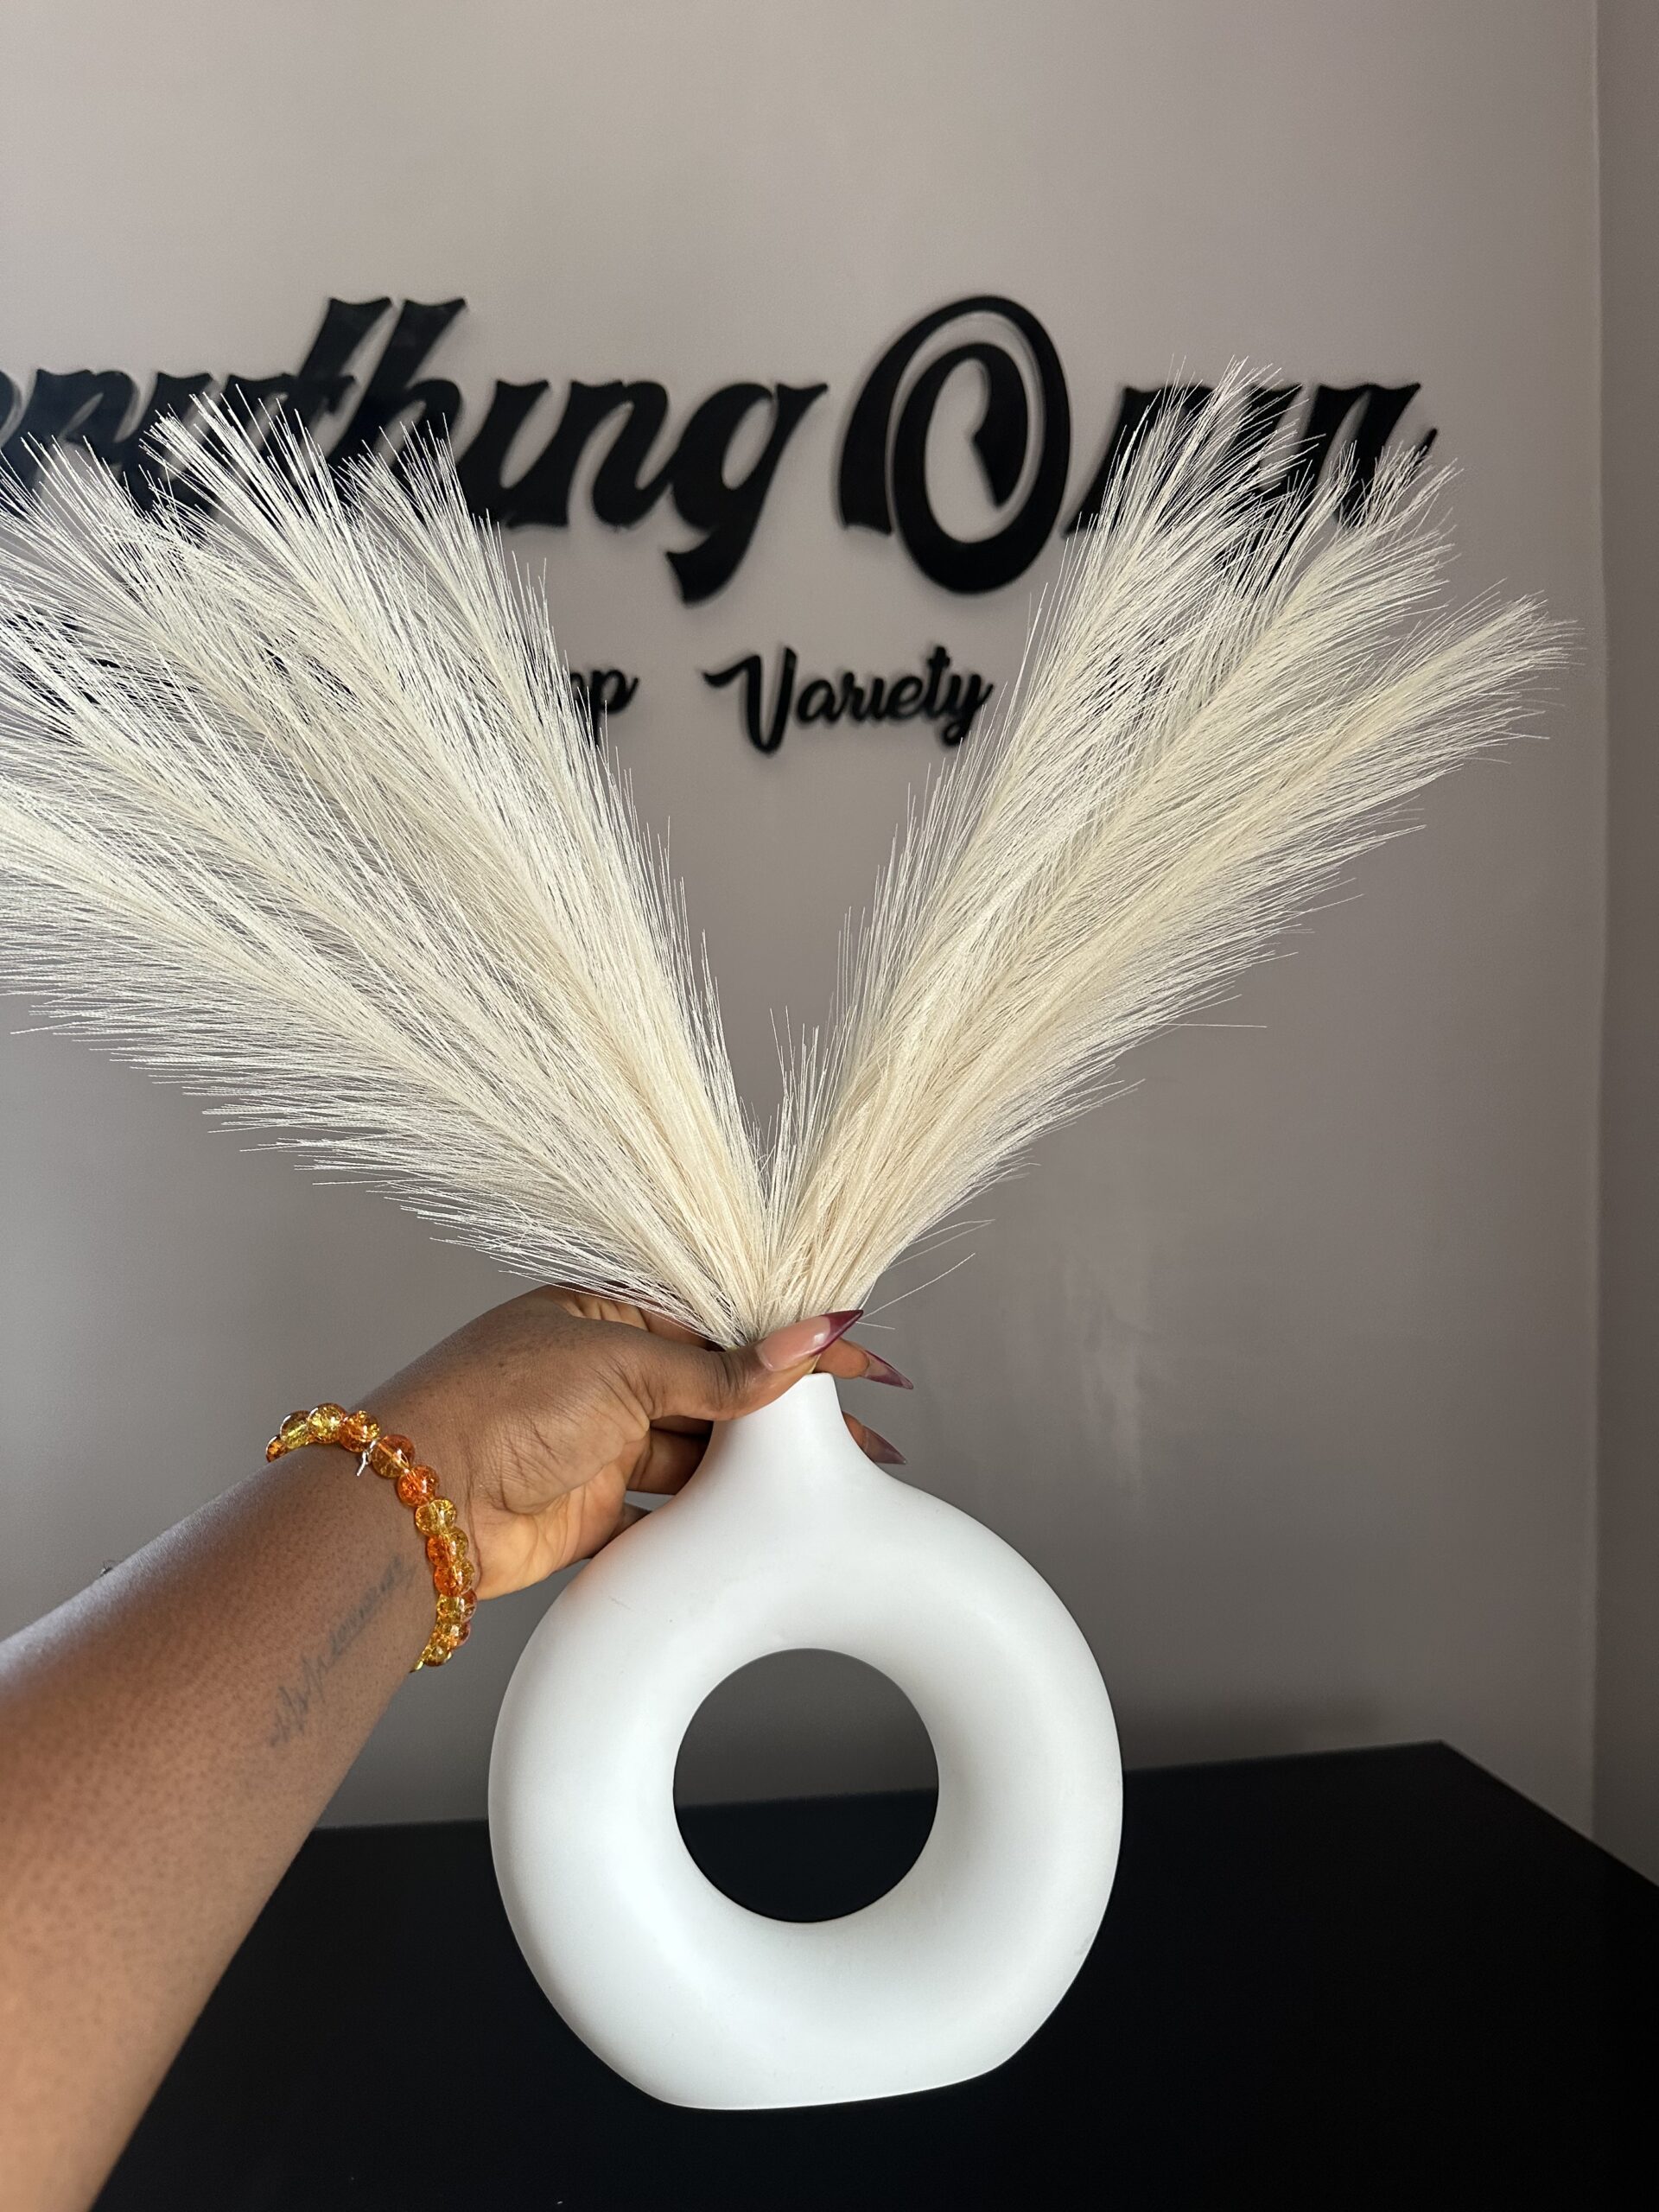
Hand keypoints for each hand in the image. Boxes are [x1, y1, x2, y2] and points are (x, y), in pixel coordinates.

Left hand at [364, 1287, 910, 1598]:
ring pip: (702, 1451)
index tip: (858, 1359)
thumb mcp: (625, 1368)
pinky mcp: (596, 1506)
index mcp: (607, 1312)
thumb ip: (724, 1370)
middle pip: (719, 1389)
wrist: (418, 1503)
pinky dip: (715, 1514)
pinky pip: (671, 1508)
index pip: (722, 1322)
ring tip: (833, 1478)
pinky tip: (766, 1517)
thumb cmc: (498, 1402)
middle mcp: (607, 1372)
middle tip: (868, 1433)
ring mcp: (602, 1440)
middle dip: (790, 1412)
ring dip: (760, 1467)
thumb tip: (812, 1337)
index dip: (791, 1343)